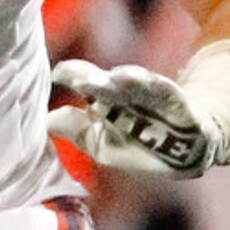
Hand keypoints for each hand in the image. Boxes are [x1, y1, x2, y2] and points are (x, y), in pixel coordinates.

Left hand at [49, 59, 229, 178]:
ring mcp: (152, 96)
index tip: (57, 74)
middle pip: (108, 81)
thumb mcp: (101, 143)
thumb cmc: (137, 145)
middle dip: (94, 79)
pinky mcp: (177, 103)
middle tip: (78, 79)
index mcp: (107, 99)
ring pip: (137, 84)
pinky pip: (165, 93)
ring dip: (124, 81)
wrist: (183, 155)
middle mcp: (128, 93)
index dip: (73, 76)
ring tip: (112, 79)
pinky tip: (145, 84)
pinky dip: (155, 86)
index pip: (87, 82)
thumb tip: (45, 120)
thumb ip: (77, 130)